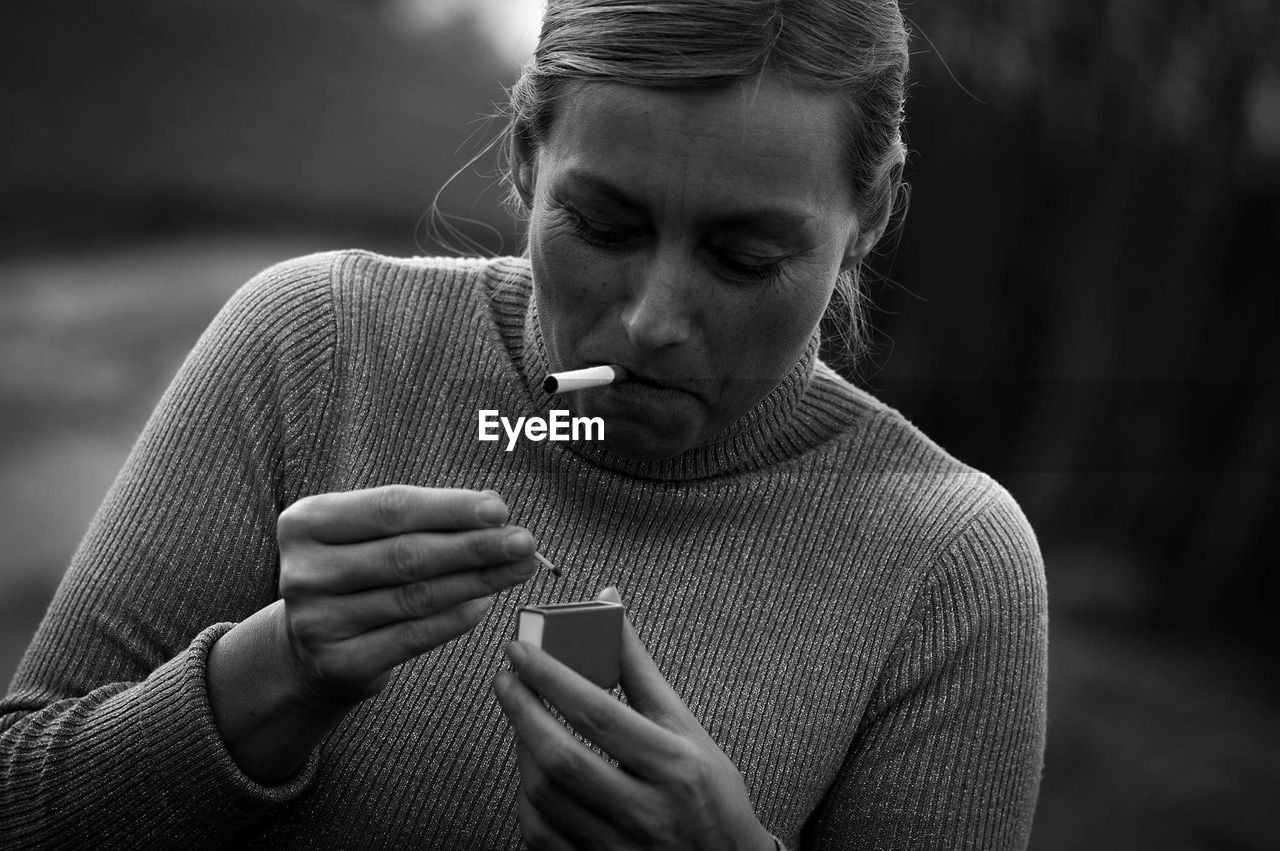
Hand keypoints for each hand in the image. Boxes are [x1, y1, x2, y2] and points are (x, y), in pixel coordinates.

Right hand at [276, 485, 537, 705]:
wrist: (308, 645)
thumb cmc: (355, 572)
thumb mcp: (367, 534)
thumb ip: (420, 519)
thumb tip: (493, 512)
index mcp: (307, 522)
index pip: (391, 508)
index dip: (450, 508)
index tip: (499, 509)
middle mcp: (304, 572)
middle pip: (407, 554)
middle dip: (475, 546)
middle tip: (524, 542)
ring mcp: (317, 621)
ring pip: (416, 597)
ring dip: (477, 581)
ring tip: (518, 569)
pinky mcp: (338, 663)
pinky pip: (413, 637)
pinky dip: (456, 618)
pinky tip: (486, 603)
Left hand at [493, 588, 774, 850]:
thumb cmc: (709, 793)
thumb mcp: (687, 728)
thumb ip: (640, 671)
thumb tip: (609, 606)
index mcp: (674, 765)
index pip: (597, 714)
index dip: (551, 677)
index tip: (521, 650)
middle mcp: (646, 811)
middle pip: (562, 758)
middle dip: (522, 712)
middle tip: (506, 679)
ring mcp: (618, 848)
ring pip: (545, 798)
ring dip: (522, 750)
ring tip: (521, 718)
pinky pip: (541, 835)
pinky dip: (527, 797)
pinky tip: (530, 769)